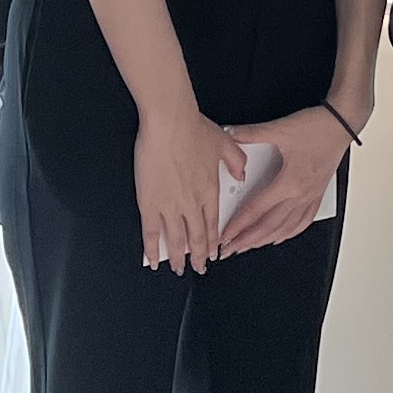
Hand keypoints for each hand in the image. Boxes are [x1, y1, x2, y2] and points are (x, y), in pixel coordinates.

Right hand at [133, 103, 248, 271]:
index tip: (214, 252)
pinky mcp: (150, 204)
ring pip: (176, 239)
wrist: (170, 123)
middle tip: (199, 268)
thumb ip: (236, 161)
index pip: (214, 223)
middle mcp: (192, 203)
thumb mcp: (225, 142)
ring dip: (178, 257)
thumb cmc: (194, 128)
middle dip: (199, 256)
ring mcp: (171, 206)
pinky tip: (152, 260)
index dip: (214, 240)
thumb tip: (242, 173)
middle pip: (197, 237)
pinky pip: (151, 232)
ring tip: (179, 269)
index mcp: (210, 190)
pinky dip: (152, 248)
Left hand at [219, 107, 353, 253]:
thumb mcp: (281, 128)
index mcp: (290, 182)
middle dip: (246, 240)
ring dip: (265, 240)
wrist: (344, 123)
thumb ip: (252, 133)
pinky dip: (288, 232)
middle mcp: (301, 194)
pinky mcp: (317, 193)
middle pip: (269, 225)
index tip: (225, 235)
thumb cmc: (319, 126)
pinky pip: (303, 221)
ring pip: (285, 228)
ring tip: (249, 247)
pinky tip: (280, 236)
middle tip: (230, 249)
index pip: (257, 210)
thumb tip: (230, 134)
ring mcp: (311, 196)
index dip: (238, 225)